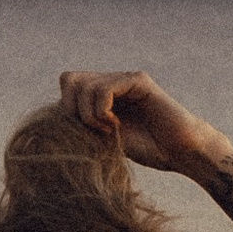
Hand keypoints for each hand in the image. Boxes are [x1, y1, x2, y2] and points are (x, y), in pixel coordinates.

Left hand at [58, 67, 220, 179]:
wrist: (179, 153)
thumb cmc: (146, 150)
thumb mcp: (103, 140)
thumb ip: (82, 127)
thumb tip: (52, 126)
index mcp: (101, 93)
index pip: (66, 87)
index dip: (66, 111)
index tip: (82, 135)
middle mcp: (111, 81)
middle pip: (69, 79)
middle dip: (72, 109)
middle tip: (90, 131)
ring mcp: (124, 79)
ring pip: (84, 85)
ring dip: (88, 115)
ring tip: (107, 131)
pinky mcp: (138, 81)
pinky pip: (104, 88)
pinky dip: (102, 111)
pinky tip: (115, 125)